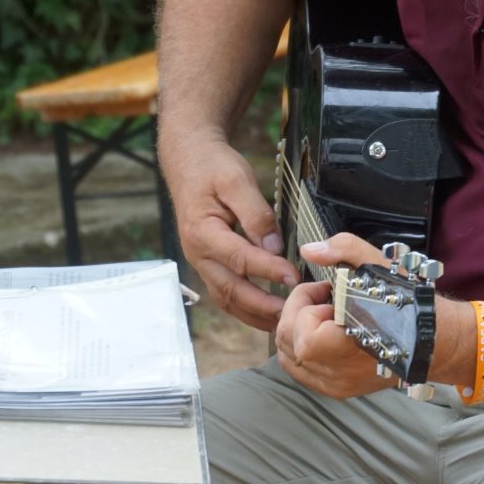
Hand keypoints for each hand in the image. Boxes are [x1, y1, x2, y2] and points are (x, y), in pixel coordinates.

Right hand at [165, 141, 297, 330]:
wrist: (189, 161)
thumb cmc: (213, 168)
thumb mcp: (237, 180)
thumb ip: (256, 213)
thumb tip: (274, 245)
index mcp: (203, 232)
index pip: (240, 259)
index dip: (269, 271)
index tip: (295, 278)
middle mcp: (197, 253)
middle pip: (230, 290)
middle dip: (262, 306)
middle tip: (292, 313)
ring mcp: (201, 261)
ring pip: (226, 298)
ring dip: (253, 314)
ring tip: (282, 322)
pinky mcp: (208, 263)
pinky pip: (224, 292)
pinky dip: (245, 307)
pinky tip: (265, 312)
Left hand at [274, 233, 399, 398]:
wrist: (432, 338)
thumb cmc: (408, 302)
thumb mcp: (379, 263)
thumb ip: (343, 249)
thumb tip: (310, 251)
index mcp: (346, 346)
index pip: (301, 333)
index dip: (305, 304)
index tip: (326, 290)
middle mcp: (338, 372)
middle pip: (287, 343)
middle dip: (298, 312)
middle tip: (323, 297)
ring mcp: (335, 384)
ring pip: (289, 358)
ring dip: (297, 330)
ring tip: (324, 315)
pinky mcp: (337, 390)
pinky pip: (301, 371)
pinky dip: (301, 349)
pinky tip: (323, 332)